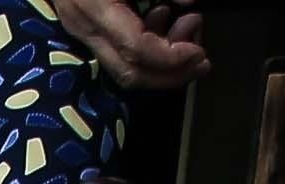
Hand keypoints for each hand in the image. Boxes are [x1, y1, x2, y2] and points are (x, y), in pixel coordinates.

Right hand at [53, 0, 209, 89]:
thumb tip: (187, 2)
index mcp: (96, 7)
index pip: (136, 49)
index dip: (172, 57)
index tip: (198, 52)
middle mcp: (86, 26)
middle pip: (129, 73)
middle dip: (170, 75)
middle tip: (201, 62)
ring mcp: (82, 29)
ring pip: (124, 68)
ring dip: (162, 62)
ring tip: (187, 32)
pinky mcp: (86, 25)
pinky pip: (118, 50)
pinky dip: (147, 48)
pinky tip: (163, 23)